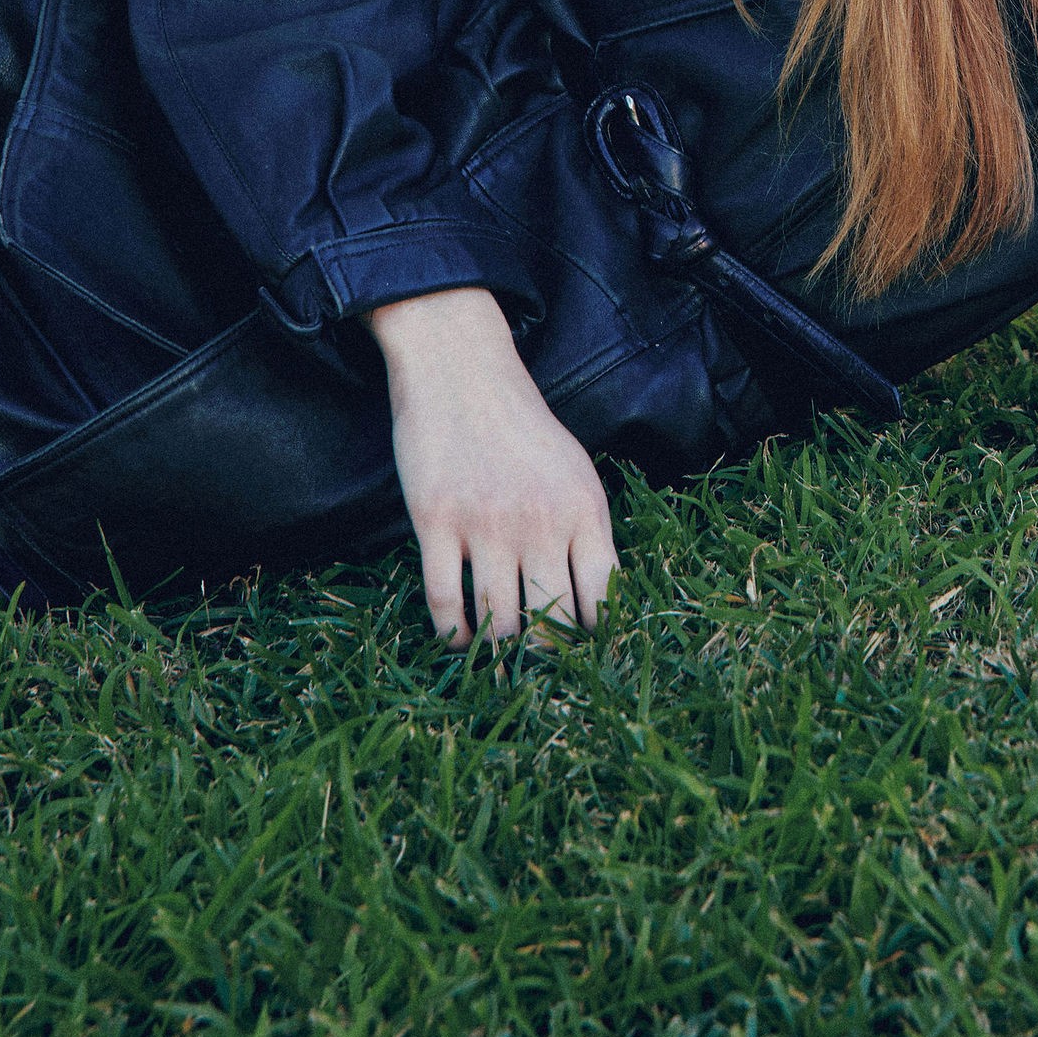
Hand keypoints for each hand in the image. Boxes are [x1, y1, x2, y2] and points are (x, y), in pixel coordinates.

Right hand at [367, 286, 619, 643]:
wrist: (461, 370)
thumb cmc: (522, 426)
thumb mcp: (574, 471)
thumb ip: (586, 532)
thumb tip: (597, 605)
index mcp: (583, 509)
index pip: (602, 599)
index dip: (594, 639)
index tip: (583, 656)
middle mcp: (540, 521)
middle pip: (550, 621)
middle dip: (545, 656)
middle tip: (535, 666)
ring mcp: (485, 523)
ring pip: (498, 621)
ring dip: (498, 651)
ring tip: (498, 658)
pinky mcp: (435, 521)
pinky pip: (445, 602)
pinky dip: (453, 634)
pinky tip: (460, 638)